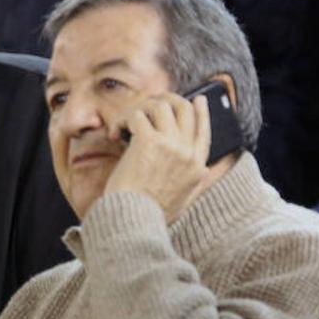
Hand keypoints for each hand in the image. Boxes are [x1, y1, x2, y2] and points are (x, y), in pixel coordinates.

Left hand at [103, 92, 210, 222]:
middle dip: (164, 101)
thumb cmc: (149, 212)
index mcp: (197, 166)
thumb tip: (200, 169)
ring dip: (139, 109)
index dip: (201, 111)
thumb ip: (192, 180)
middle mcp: (188, 152)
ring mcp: (171, 145)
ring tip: (125, 124)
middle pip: (184, 108)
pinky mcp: (149, 141)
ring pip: (160, 105)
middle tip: (146, 106)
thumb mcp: (182, 198)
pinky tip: (114, 134)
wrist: (133, 219)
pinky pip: (137, 115)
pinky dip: (123, 120)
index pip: (204, 129)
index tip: (196, 99)